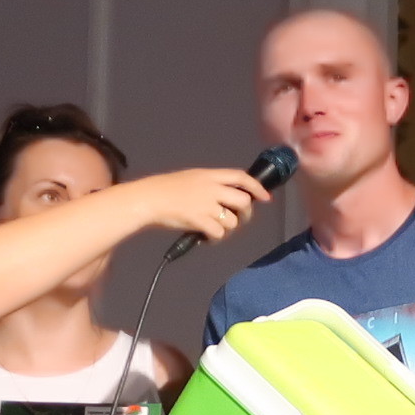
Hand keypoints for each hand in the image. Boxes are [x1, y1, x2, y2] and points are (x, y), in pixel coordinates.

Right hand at [128, 166, 274, 247]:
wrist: (149, 199)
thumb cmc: (165, 189)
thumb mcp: (191, 178)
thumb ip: (210, 184)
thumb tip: (227, 196)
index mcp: (210, 175)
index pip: (241, 177)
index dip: (256, 187)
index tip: (265, 197)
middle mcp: (212, 188)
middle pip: (243, 201)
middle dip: (246, 214)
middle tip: (238, 221)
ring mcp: (207, 205)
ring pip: (232, 221)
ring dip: (227, 229)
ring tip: (213, 230)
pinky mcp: (201, 221)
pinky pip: (219, 234)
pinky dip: (215, 239)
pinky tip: (205, 237)